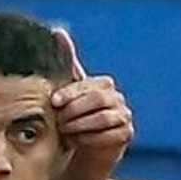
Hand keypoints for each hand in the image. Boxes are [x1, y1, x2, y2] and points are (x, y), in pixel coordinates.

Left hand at [50, 29, 133, 155]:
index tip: (54, 102)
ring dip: (80, 125)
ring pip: (103, 118)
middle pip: (97, 99)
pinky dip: (89, 138)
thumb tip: (57, 31)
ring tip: (65, 130)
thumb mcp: (67, 90)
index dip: (70, 93)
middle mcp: (116, 97)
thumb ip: (66, 62)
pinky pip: (109, 135)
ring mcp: (124, 115)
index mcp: (102, 84)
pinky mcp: (126, 134)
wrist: (82, 148)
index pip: (88, 84)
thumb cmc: (72, 117)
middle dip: (75, 110)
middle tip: (59, 120)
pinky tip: (77, 140)